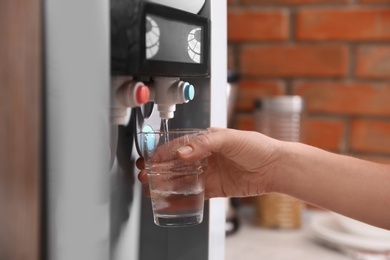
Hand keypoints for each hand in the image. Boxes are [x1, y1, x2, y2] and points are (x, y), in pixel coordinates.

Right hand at [137, 128, 279, 198]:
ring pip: (182, 179)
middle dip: (159, 169)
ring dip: (166, 184)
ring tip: (152, 189)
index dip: (163, 153)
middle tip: (145, 175)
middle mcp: (205, 156)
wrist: (275, 167)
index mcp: (207, 140)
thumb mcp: (230, 138)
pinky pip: (194, 194)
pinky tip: (170, 200)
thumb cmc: (257, 147)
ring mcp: (209, 173)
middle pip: (177, 163)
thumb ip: (205, 143)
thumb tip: (183, 152)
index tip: (150, 160)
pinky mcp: (215, 188)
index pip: (179, 146)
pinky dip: (181, 198)